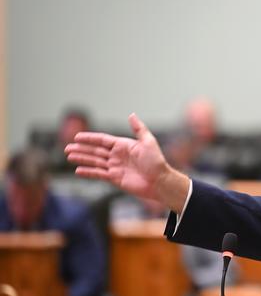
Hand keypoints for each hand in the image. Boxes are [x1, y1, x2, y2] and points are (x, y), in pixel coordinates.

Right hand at [65, 114, 188, 210]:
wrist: (160, 181)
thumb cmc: (156, 161)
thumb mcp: (148, 142)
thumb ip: (138, 129)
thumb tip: (131, 114)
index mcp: (123, 145)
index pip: (102, 140)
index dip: (89, 138)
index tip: (76, 137)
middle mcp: (117, 155)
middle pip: (95, 151)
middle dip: (81, 149)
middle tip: (67, 148)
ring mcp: (115, 167)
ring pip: (94, 162)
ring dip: (82, 159)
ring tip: (69, 156)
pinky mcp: (115, 178)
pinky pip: (98, 174)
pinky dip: (88, 172)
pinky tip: (77, 171)